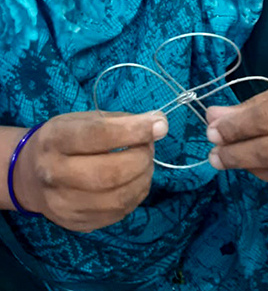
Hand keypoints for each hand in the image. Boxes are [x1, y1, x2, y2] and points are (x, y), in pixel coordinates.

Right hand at [13, 112, 165, 231]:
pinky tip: (133, 182)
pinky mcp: (77, 223)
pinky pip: (119, 212)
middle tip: (148, 148)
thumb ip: (120, 121)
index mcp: (55, 141)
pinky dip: (136, 194)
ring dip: (143, 178)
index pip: (97, 136)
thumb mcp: (83, 121)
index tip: (160, 125)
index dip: (133, 131)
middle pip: (110, 173)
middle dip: (141, 158)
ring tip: (143, 164)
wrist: (30, 176)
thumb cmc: (65, 142)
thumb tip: (159, 124)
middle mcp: (54, 175)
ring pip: (119, 197)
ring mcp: (64, 204)